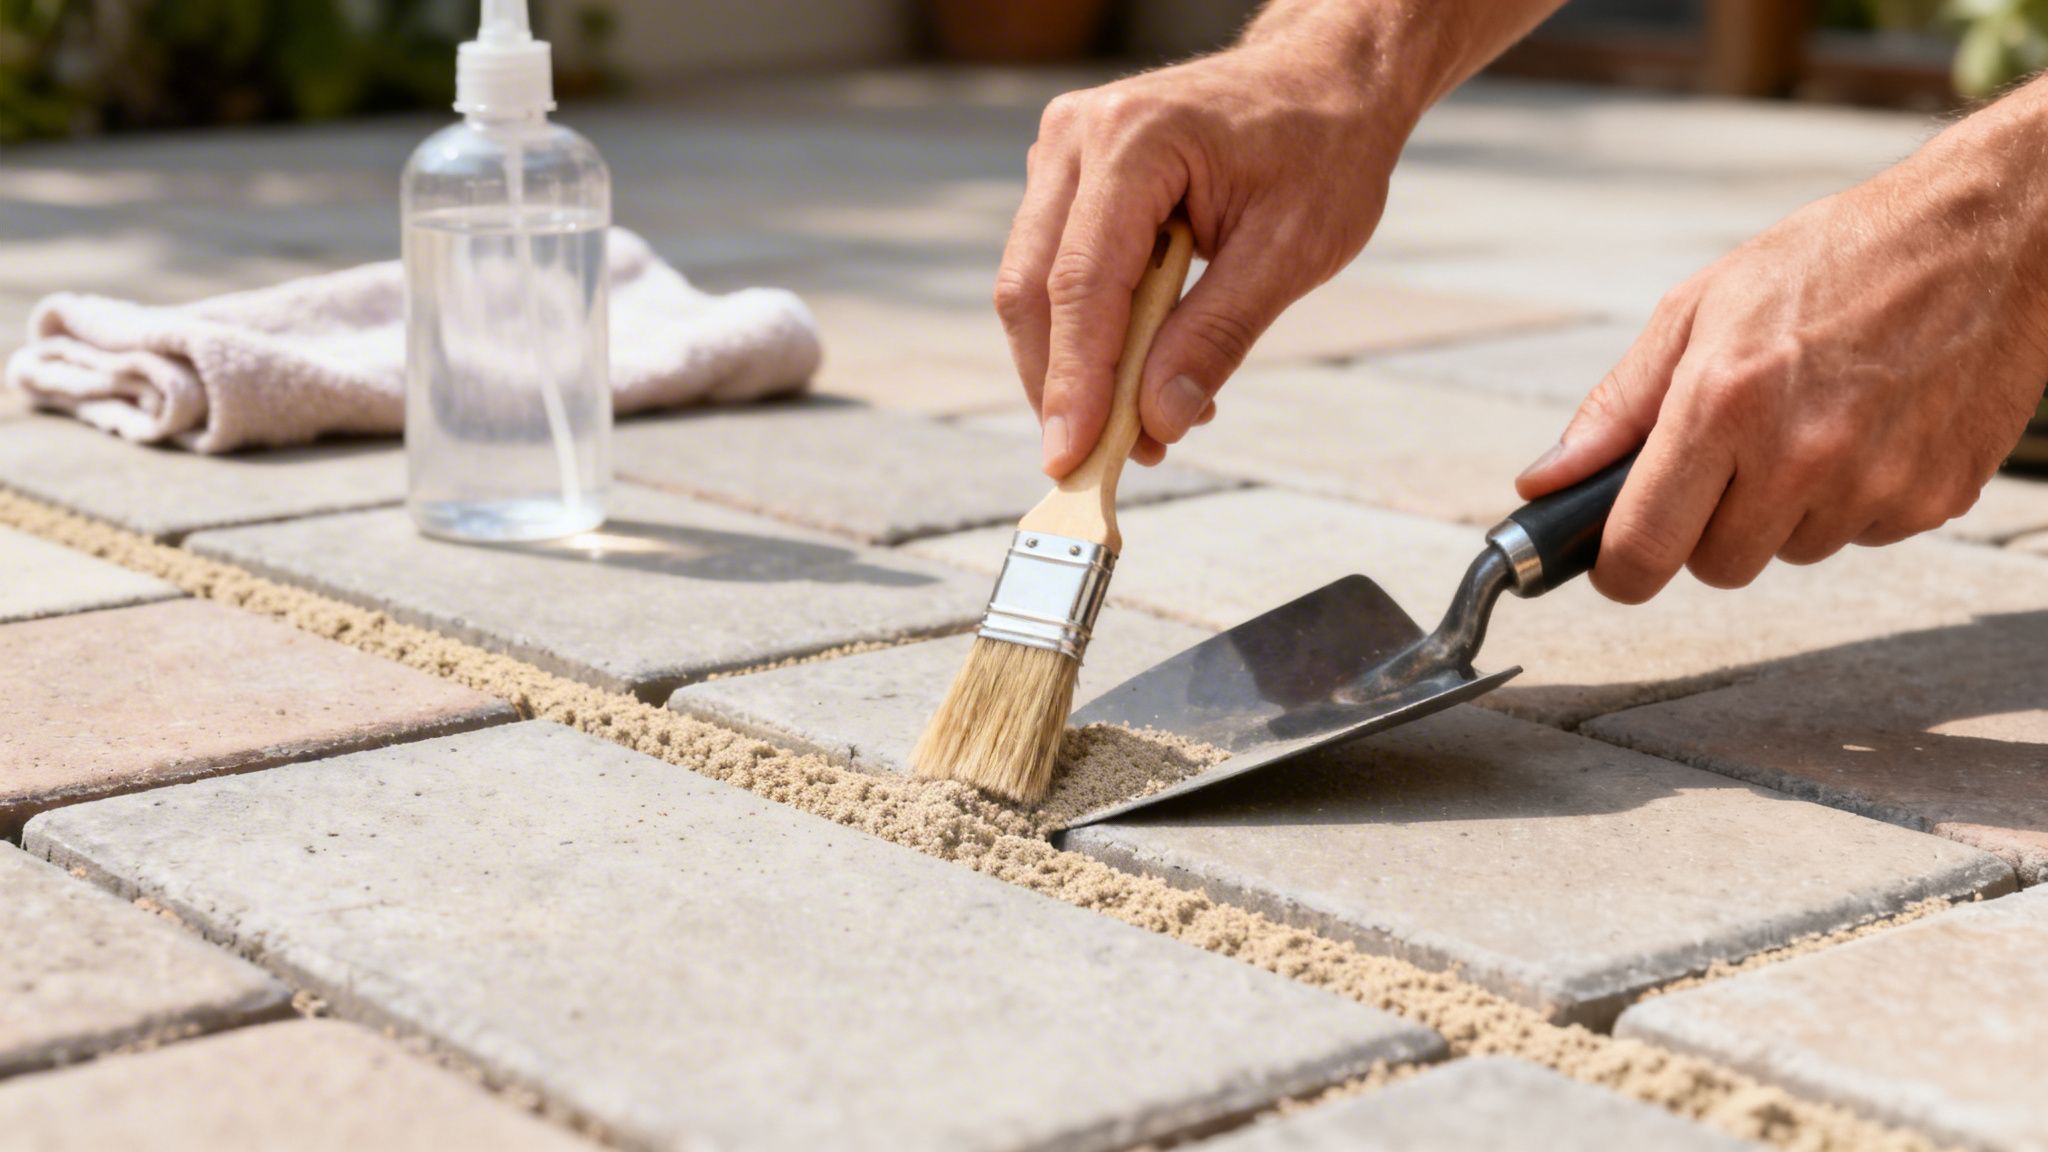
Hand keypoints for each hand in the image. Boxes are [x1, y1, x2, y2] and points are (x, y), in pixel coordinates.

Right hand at [999, 41, 1412, 473]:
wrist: (1324, 81)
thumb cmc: (1321, 147)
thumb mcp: (1292, 249)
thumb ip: (1218, 334)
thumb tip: (1157, 418)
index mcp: (1135, 139)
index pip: (1081, 283)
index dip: (1073, 381)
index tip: (1072, 456)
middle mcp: (1078, 137)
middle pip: (1033, 291)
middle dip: (1063, 387)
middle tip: (1104, 460)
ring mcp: (1062, 153)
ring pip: (1032, 289)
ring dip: (1076, 368)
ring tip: (1144, 423)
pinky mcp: (1066, 179)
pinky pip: (1055, 273)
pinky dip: (1090, 335)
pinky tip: (1142, 372)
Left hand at [1516, 115, 2047, 602]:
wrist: (1987, 238)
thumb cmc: (1832, 261)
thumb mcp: (1699, 310)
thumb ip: (1615, 407)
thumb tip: (1543, 483)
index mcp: (1723, 404)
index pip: (1642, 548)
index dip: (1618, 568)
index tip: (1616, 558)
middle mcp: (1799, 455)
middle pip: (1715, 566)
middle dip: (1705, 528)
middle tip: (1729, 457)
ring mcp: (1873, 485)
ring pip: (1788, 553)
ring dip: (1782, 511)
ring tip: (1810, 423)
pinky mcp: (1933, 499)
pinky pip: (1858, 537)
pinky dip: (1850, 501)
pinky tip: (1866, 429)